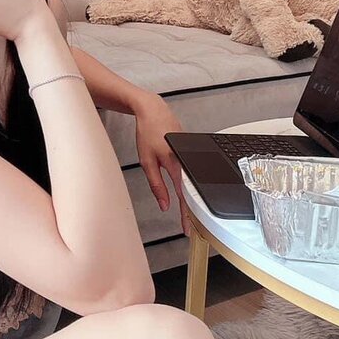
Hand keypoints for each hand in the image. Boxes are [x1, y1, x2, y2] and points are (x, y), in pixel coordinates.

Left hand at [134, 94, 192, 236]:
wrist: (153, 110)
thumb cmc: (148, 132)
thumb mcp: (146, 161)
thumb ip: (156, 185)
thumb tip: (164, 205)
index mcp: (175, 164)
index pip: (183, 196)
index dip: (186, 215)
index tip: (188, 228)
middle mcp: (186, 160)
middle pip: (191, 192)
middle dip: (191, 211)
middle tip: (190, 227)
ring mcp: (190, 155)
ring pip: (192, 182)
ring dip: (191, 198)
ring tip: (189, 215)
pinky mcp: (190, 151)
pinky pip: (191, 171)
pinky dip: (190, 184)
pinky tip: (189, 194)